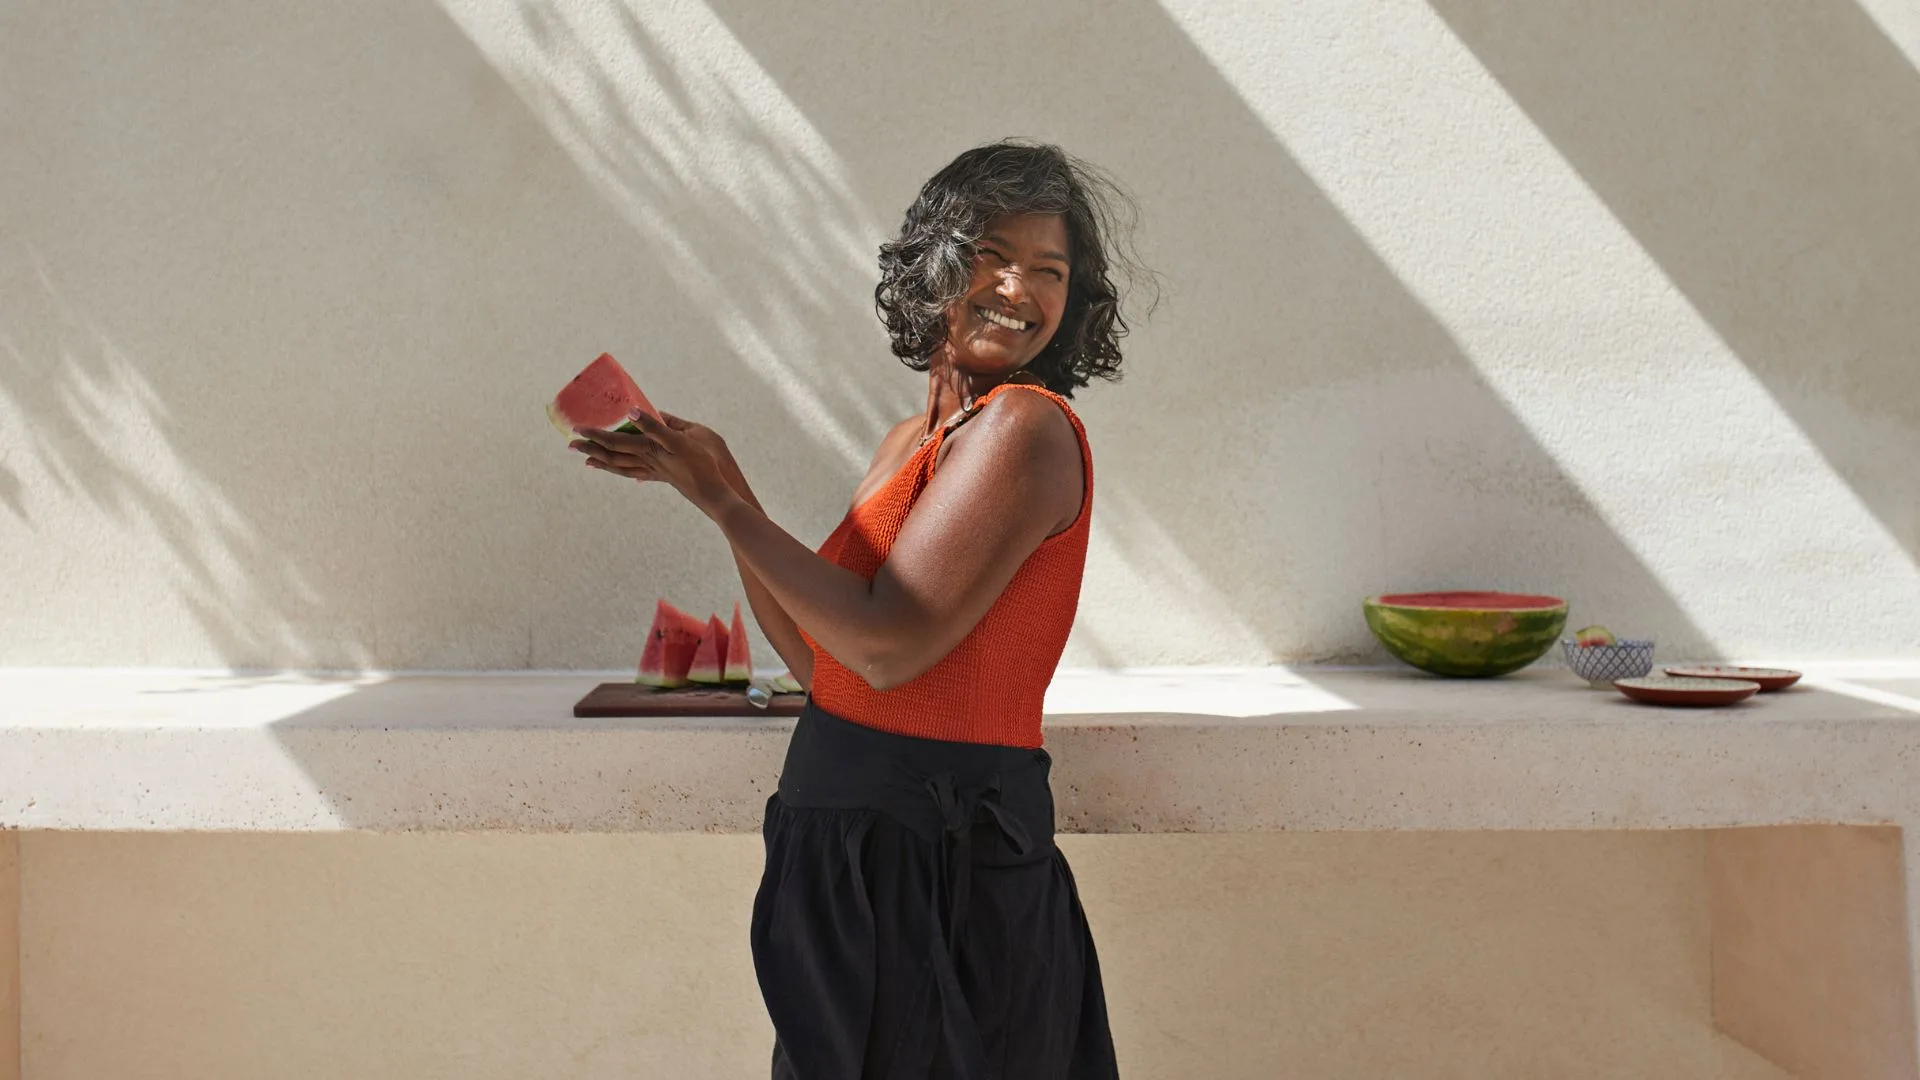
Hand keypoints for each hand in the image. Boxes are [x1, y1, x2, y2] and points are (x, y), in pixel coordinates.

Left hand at [570, 409, 738, 513]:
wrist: (714, 492)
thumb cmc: (704, 462)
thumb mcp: (686, 437)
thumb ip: (659, 425)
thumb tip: (634, 411)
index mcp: (650, 449)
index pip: (616, 441)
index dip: (596, 435)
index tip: (577, 429)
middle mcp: (648, 462)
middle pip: (612, 456)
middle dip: (591, 449)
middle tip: (571, 445)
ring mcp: (654, 471)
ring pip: (621, 467)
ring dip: (603, 463)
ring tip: (588, 461)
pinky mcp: (663, 476)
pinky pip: (636, 474)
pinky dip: (624, 472)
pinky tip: (623, 473)